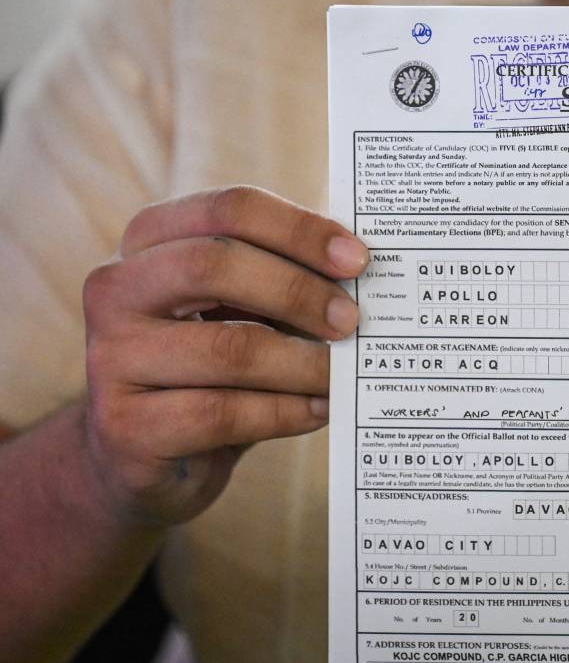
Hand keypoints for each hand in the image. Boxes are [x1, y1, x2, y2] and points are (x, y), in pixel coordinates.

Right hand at [81, 186, 368, 526]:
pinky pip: (222, 413)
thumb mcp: (240, 308)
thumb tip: (362, 272)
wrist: (144, 453)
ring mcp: (112, 359)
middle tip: (352, 320)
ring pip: (227, 349)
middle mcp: (116, 289)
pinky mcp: (125, 427)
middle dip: (298, 291)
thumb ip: (288, 278)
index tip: (358, 260)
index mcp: (149, 239)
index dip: (300, 230)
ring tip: (343, 374)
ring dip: (302, 363)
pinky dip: (285, 412)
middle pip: (215, 265)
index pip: (229, 209)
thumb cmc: (210, 363)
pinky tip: (317, 410)